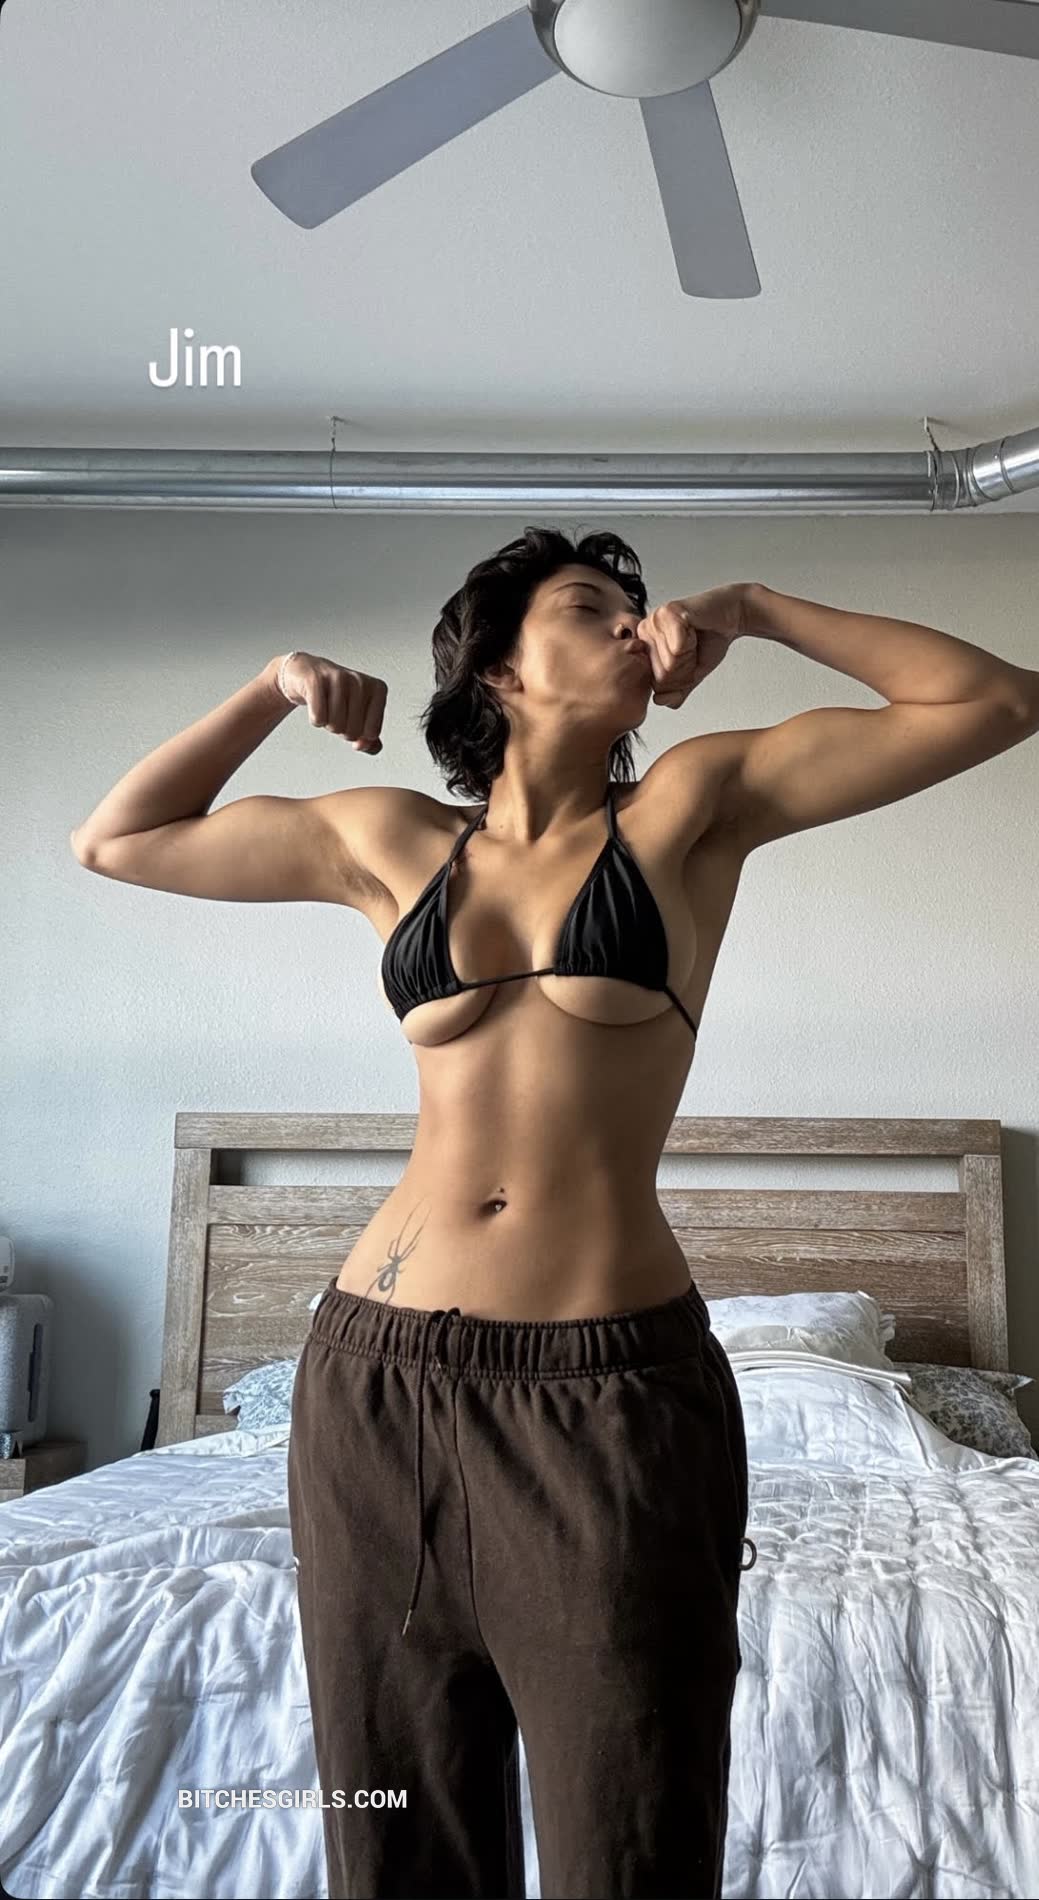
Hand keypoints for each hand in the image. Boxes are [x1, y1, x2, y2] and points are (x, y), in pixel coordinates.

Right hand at [276, 652, 386, 752]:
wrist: (306, 672)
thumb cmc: (336, 696)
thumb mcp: (359, 717)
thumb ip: (369, 739)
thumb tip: (362, 746)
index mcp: (378, 689)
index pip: (372, 733)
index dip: (359, 733)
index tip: (353, 717)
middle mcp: (361, 681)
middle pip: (353, 732)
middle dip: (342, 729)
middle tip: (336, 711)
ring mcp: (339, 678)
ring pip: (335, 726)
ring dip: (327, 723)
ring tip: (326, 706)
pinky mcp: (316, 680)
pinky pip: (318, 718)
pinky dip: (315, 718)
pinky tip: (315, 703)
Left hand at [636, 582, 750, 708]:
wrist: (730, 616)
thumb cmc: (709, 640)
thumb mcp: (692, 675)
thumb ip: (676, 692)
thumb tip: (659, 700)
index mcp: (646, 648)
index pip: (657, 685)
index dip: (681, 678)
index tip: (689, 659)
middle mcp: (645, 633)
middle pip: (662, 675)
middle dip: (686, 667)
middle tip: (693, 648)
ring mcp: (654, 620)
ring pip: (670, 661)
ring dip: (691, 653)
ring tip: (694, 637)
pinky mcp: (667, 612)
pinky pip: (678, 646)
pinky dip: (694, 642)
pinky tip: (695, 629)